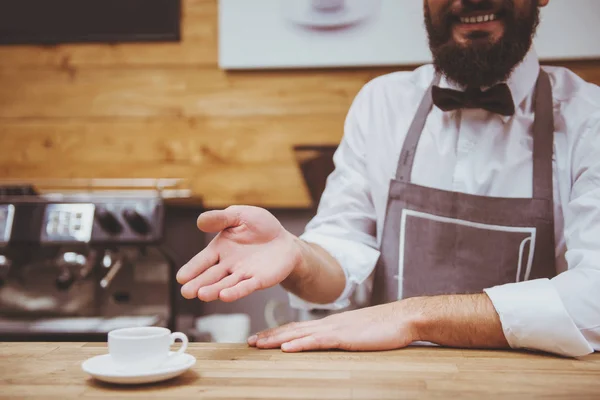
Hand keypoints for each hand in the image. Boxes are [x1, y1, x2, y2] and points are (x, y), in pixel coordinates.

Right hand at [176, 206, 300, 301]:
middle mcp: (228, 265)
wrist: (285, 240)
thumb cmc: (260, 227)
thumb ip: (221, 218)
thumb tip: (199, 221)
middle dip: (198, 284)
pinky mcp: (258, 280)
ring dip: (214, 290)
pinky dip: (236, 291)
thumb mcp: (239, 215)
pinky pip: (246, 286)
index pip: (202, 260)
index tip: (181, 278)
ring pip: (225, 284)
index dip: (192, 269)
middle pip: (210, 276)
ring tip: (202, 294)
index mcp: (220, 249)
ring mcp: (243, 274)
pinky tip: (225, 296)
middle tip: (186, 292)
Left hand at [248, 302, 420, 351]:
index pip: (299, 328)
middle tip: (250, 342)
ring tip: (258, 345)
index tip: (261, 338)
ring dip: (277, 340)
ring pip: (299, 334)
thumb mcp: (359, 333)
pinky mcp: (344, 337)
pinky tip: (286, 348)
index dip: (279, 333)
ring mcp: (335, 329)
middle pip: (292, 329)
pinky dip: (300, 344)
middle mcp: (328, 324)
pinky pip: (317, 341)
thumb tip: (334, 343)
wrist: (403, 319)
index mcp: (331, 324)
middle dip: (270, 336)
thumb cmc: (385, 328)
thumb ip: (344, 337)